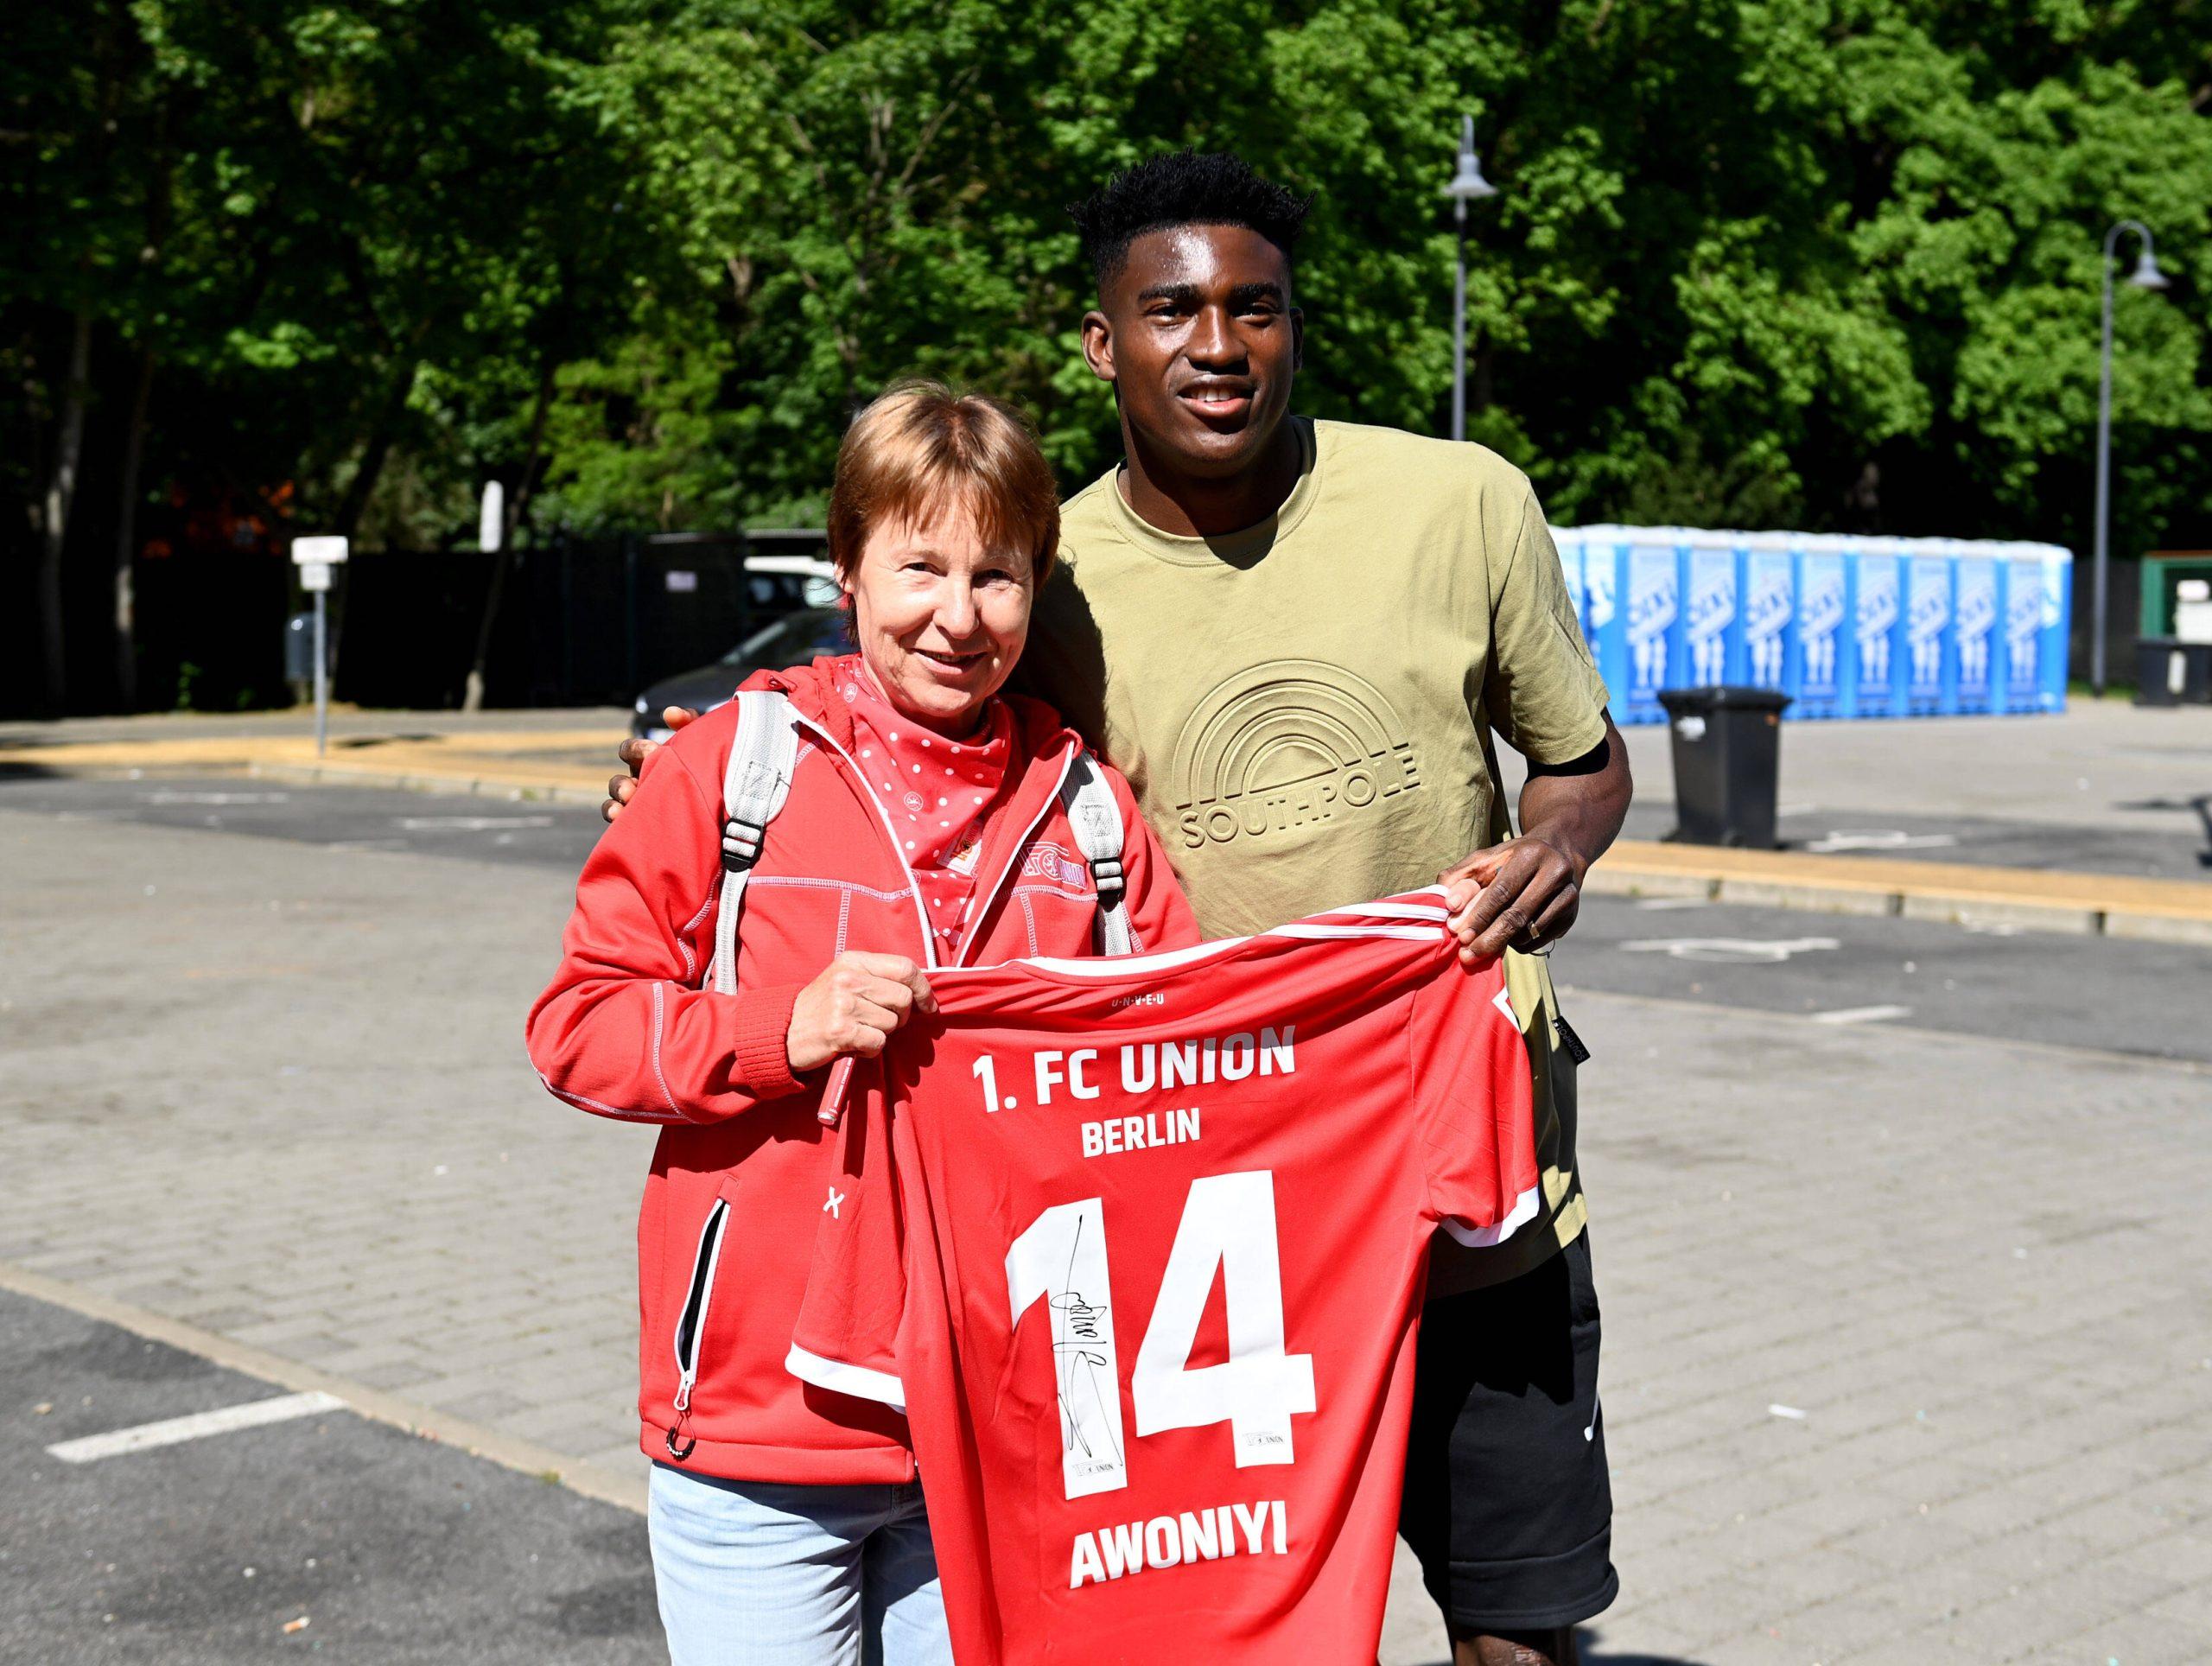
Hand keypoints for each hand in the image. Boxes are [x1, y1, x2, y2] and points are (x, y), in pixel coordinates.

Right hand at [603, 706, 699, 822]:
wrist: (730, 807)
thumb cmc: (710, 766)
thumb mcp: (701, 742)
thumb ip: (688, 722)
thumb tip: (670, 713)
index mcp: (649, 763)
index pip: (630, 751)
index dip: (635, 749)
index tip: (651, 750)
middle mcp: (641, 785)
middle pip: (619, 783)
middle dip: (622, 784)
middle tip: (634, 787)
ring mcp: (640, 808)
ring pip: (615, 805)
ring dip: (616, 805)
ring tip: (628, 808)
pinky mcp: (646, 828)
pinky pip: (623, 827)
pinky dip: (618, 820)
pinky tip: (623, 819)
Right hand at [786, 952, 936, 1072]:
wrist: (785, 1032)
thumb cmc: (823, 1007)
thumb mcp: (846, 979)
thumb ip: (880, 978)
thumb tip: (923, 993)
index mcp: (854, 960)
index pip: (905, 967)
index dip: (923, 989)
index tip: (927, 1006)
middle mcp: (848, 978)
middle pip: (903, 999)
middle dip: (901, 1017)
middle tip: (881, 1022)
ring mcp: (843, 1004)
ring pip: (892, 1023)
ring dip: (882, 1033)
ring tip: (860, 1031)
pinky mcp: (840, 1031)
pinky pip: (878, 1042)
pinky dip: (871, 1049)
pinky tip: (854, 1044)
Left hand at [1440, 835, 1584, 965]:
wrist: (1559, 852)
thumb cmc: (1511, 858)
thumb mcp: (1485, 859)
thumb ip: (1459, 876)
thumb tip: (1448, 905)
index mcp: (1530, 854)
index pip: (1502, 891)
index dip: (1480, 916)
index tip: (1461, 935)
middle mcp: (1555, 873)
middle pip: (1518, 915)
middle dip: (1489, 938)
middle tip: (1468, 955)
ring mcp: (1568, 896)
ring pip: (1529, 931)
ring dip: (1504, 942)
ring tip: (1486, 941)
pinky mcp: (1572, 915)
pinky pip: (1539, 940)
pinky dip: (1519, 944)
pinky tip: (1508, 935)